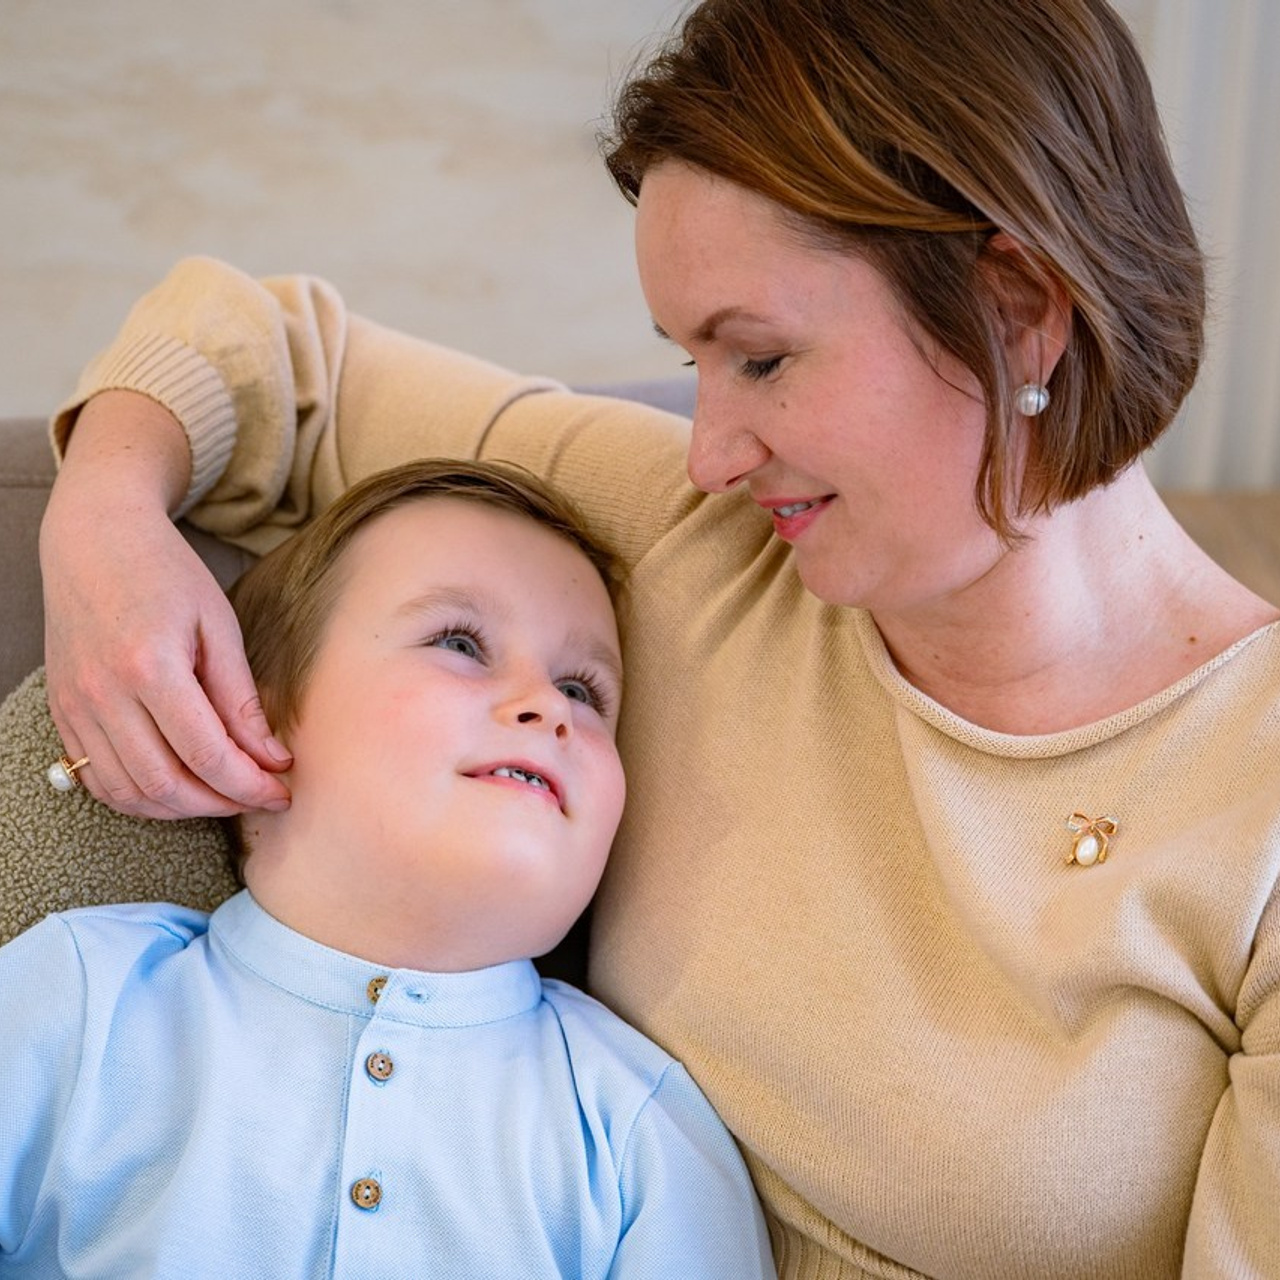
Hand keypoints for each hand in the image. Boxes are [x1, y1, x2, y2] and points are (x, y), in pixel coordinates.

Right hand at [40, 392, 291, 818]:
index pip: (206, 755)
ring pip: (129, 793)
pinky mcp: (62, 713)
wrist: (94, 540)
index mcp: (149, 666)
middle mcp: (103, 694)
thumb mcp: (219, 625)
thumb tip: (273, 758)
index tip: (282, 791)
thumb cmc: (165, 574)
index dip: (250, 784)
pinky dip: (141, 798)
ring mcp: (75, 708)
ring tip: (224, 795)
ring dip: (182, 809)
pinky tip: (179, 787)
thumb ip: (242, 699)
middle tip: (259, 796)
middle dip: (221, 803)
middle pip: (166, 785)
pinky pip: (99, 780)